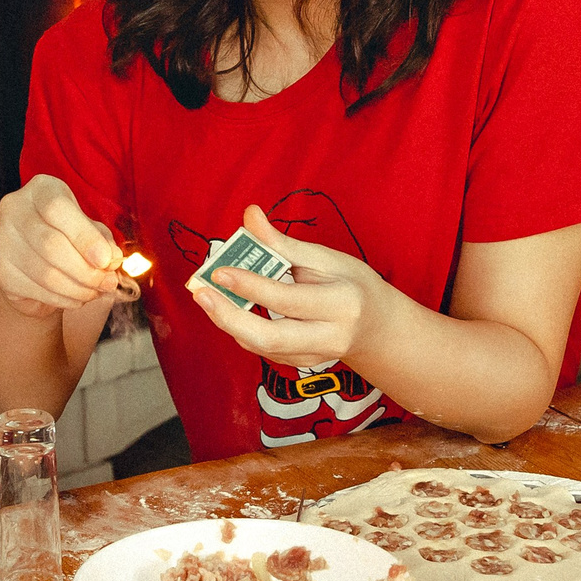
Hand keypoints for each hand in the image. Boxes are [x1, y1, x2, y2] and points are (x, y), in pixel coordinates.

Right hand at [0, 174, 123, 318]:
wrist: (37, 262)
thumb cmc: (69, 237)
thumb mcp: (90, 229)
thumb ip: (102, 239)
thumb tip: (111, 258)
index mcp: (40, 189)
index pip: (57, 208)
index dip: (85, 237)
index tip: (107, 260)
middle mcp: (14, 210)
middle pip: (50, 244)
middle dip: (86, 270)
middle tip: (108, 282)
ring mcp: (3, 241)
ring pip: (46, 273)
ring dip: (79, 289)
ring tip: (97, 291)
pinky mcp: (2, 272)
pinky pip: (38, 291)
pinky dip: (65, 299)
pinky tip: (78, 297)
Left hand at [189, 204, 396, 372]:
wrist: (378, 328)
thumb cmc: (352, 285)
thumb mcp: (326, 258)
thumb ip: (283, 243)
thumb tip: (250, 215)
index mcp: (341, 304)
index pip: (287, 299)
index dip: (251, 285)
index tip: (220, 270)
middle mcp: (329, 337)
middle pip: (270, 338)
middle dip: (229, 317)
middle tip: (202, 295)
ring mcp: (314, 358)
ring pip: (262, 347)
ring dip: (229, 322)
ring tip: (208, 297)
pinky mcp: (301, 365)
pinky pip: (264, 350)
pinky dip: (243, 330)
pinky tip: (231, 310)